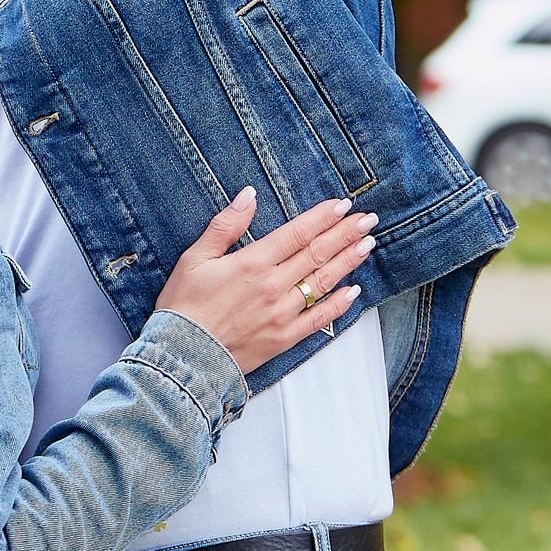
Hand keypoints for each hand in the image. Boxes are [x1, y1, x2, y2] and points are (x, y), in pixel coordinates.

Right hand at [154, 190, 377, 373]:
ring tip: (367, 245)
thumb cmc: (184, 304)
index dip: (323, 217)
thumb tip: (249, 195)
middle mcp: (273, 286)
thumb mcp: (194, 257)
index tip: (343, 204)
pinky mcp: (285, 338)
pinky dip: (338, 304)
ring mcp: (282, 314)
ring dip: (348, 261)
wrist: (182, 355)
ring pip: (323, 282)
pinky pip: (319, 319)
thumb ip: (225, 225)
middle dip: (345, 234)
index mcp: (252, 263)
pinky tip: (353, 291)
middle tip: (368, 219)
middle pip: (317, 254)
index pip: (297, 233)